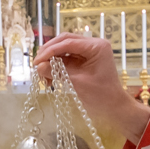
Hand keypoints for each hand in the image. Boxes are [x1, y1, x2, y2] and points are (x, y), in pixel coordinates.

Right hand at [33, 34, 149, 141]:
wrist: (113, 107)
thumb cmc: (100, 96)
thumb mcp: (77, 84)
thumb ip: (58, 73)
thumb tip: (39, 66)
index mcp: (97, 46)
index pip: (68, 43)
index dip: (50, 51)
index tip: (37, 62)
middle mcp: (93, 44)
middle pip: (65, 41)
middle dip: (49, 51)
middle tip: (36, 63)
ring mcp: (88, 51)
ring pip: (64, 48)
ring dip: (51, 57)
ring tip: (40, 70)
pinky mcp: (84, 59)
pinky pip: (67, 57)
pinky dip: (56, 64)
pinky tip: (48, 73)